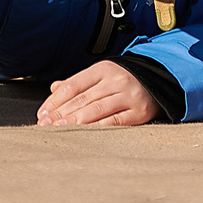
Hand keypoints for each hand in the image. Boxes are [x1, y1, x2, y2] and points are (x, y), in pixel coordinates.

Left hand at [37, 60, 158, 126]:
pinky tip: (83, 133)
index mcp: (102, 69)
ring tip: (59, 129)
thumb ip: (79, 82)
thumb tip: (54, 88)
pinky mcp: (139, 112)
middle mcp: (115, 80)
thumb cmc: (123, 82)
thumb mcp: (102, 76)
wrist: (160, 81)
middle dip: (61, 113)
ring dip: (75, 121)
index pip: (73, 85)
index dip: (55, 100)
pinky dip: (97, 127)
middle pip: (82, 98)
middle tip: (45, 125)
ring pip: (96, 109)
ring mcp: (128, 95)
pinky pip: (114, 121)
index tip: (42, 114)